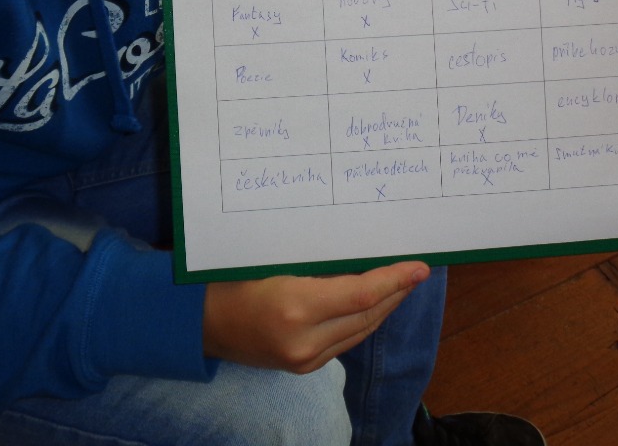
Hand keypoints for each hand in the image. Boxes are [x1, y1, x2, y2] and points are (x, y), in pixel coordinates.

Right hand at [203, 261, 430, 372]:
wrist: (198, 323)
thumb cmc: (230, 278)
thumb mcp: (272, 259)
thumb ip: (316, 261)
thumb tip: (361, 249)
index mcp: (295, 307)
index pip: (362, 294)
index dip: (395, 279)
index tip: (419, 266)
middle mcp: (305, 340)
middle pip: (367, 314)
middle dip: (396, 291)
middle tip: (417, 270)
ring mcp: (304, 359)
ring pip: (361, 330)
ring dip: (385, 306)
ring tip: (403, 284)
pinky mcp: (303, 367)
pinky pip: (346, 341)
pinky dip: (365, 320)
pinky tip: (375, 304)